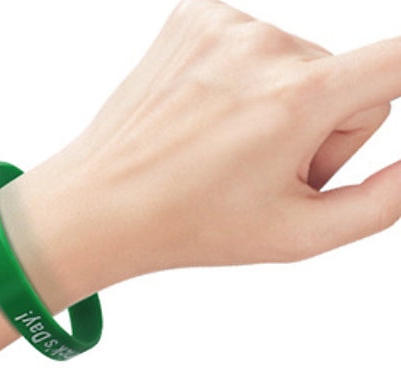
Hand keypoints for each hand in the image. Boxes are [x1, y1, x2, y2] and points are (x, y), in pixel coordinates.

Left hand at [61, 0, 400, 270]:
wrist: (107, 203)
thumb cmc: (192, 224)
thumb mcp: (297, 234)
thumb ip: (380, 203)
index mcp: (297, 98)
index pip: (399, 62)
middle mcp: (263, 46)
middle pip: (345, 82)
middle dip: (321, 130)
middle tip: (266, 169)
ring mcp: (223, 25)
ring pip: (300, 64)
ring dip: (282, 107)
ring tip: (231, 148)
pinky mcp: (194, 18)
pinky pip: (255, 46)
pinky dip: (245, 82)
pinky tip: (211, 117)